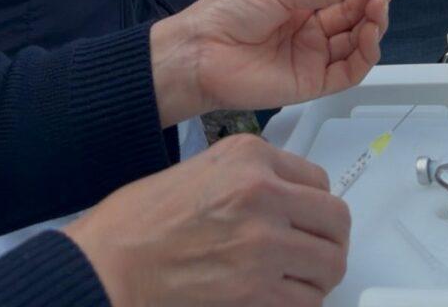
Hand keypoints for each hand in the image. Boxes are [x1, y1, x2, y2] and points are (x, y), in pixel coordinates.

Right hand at [63, 133, 349, 306]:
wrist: (112, 262)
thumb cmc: (142, 220)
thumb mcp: (205, 167)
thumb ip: (254, 175)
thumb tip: (291, 196)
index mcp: (249, 155)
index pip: (319, 178)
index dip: (316, 202)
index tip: (311, 215)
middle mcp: (263, 193)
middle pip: (336, 220)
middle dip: (329, 239)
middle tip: (317, 249)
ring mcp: (263, 243)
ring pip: (329, 264)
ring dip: (318, 273)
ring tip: (297, 275)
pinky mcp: (256, 290)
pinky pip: (307, 301)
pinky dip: (300, 302)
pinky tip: (280, 295)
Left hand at [150, 0, 397, 123]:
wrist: (201, 53)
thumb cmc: (230, 14)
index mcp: (301, 5)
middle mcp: (312, 31)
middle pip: (355, 17)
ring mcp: (314, 57)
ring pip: (357, 43)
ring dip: (375, 24)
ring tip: (379, 4)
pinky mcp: (313, 83)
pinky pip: (348, 71)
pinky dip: (366, 54)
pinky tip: (371, 33)